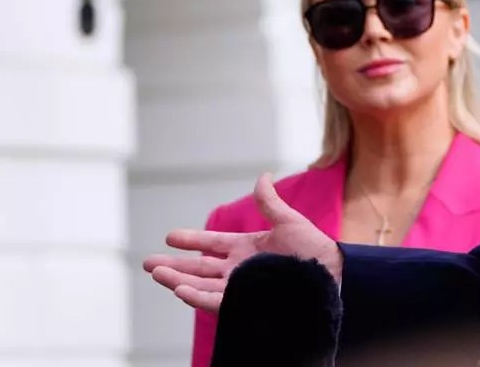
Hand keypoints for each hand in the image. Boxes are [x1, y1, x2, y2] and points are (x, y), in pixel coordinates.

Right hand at [142, 173, 342, 312]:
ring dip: (178, 280)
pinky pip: (217, 302)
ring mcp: (242, 288)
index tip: (169, 236)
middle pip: (200, 268)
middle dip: (173, 265)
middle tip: (148, 263)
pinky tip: (181, 290)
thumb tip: (262, 176)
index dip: (191, 240)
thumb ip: (269, 202)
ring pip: (202, 286)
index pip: (212, 244)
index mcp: (247, 249)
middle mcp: (240, 270)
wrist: (332, 276)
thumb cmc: (315, 250)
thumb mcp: (288, 221)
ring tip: (157, 274)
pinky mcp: (246, 303)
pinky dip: (198, 297)